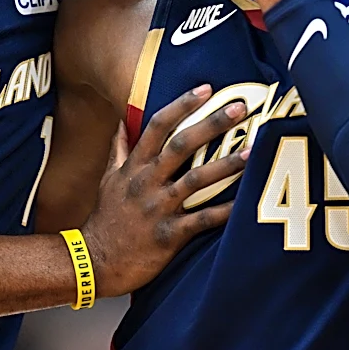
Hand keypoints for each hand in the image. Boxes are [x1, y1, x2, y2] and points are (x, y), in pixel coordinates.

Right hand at [82, 85, 248, 296]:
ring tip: (253, 151)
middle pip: (182, 145)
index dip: (182, 105)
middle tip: (239, 108)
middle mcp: (147, 181)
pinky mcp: (169, 235)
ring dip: (226, 164)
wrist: (95, 260)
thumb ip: (119, 149)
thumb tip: (122, 121)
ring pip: (196, 180)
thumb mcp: (109, 178)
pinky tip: (244, 203)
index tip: (205, 89)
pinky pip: (202, 220)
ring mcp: (158, 207)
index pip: (158, 125)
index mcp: (135, 165)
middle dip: (212, 124)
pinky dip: (224, 211)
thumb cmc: (106, 217)